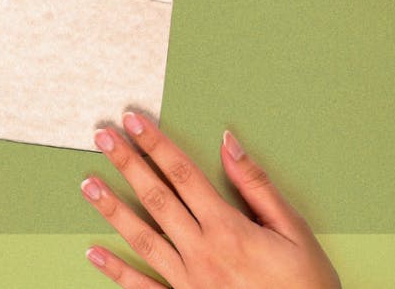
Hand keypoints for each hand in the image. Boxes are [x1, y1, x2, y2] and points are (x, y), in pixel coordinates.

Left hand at [80, 113, 339, 287]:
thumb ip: (257, 185)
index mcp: (228, 228)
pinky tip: (95, 252)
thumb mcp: (294, 229)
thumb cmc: (306, 285)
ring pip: (142, 237)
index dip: (156, 144)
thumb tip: (229, 144)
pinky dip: (116, 271)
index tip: (135, 122)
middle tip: (102, 137)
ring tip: (87, 184)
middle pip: (156, 197)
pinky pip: (143, 288)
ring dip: (112, 209)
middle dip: (127, 164)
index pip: (183, 174)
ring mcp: (188, 281)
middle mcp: (202, 251)